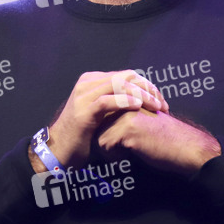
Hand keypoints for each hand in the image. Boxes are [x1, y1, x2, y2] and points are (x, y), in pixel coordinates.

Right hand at [29, 70, 168, 172]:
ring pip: (119, 85)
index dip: (147, 85)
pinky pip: (107, 100)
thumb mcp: (101, 113)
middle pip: (126, 77)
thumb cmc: (84, 134)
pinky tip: (138, 107)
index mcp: (93, 80)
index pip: (127, 75)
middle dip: (148, 89)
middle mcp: (87, 83)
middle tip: (162, 104)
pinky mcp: (83, 111)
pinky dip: (125, 101)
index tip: (161, 100)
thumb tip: (141, 97)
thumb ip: (115, 101)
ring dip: (141, 95)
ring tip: (156, 106)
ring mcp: (84, 95)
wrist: (61, 149)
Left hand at [96, 108, 220, 175]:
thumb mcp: (141, 121)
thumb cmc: (165, 139)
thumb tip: (98, 125)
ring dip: (110, 147)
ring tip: (132, 148)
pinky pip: (105, 144)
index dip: (109, 131)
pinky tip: (134, 152)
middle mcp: (125, 100)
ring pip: (99, 134)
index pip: (102, 114)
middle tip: (128, 145)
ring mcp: (126, 111)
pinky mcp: (127, 126)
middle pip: (98, 124)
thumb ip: (122, 116)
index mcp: (129, 96)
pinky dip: (115, 155)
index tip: (125, 140)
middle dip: (107, 139)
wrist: (186, 147)